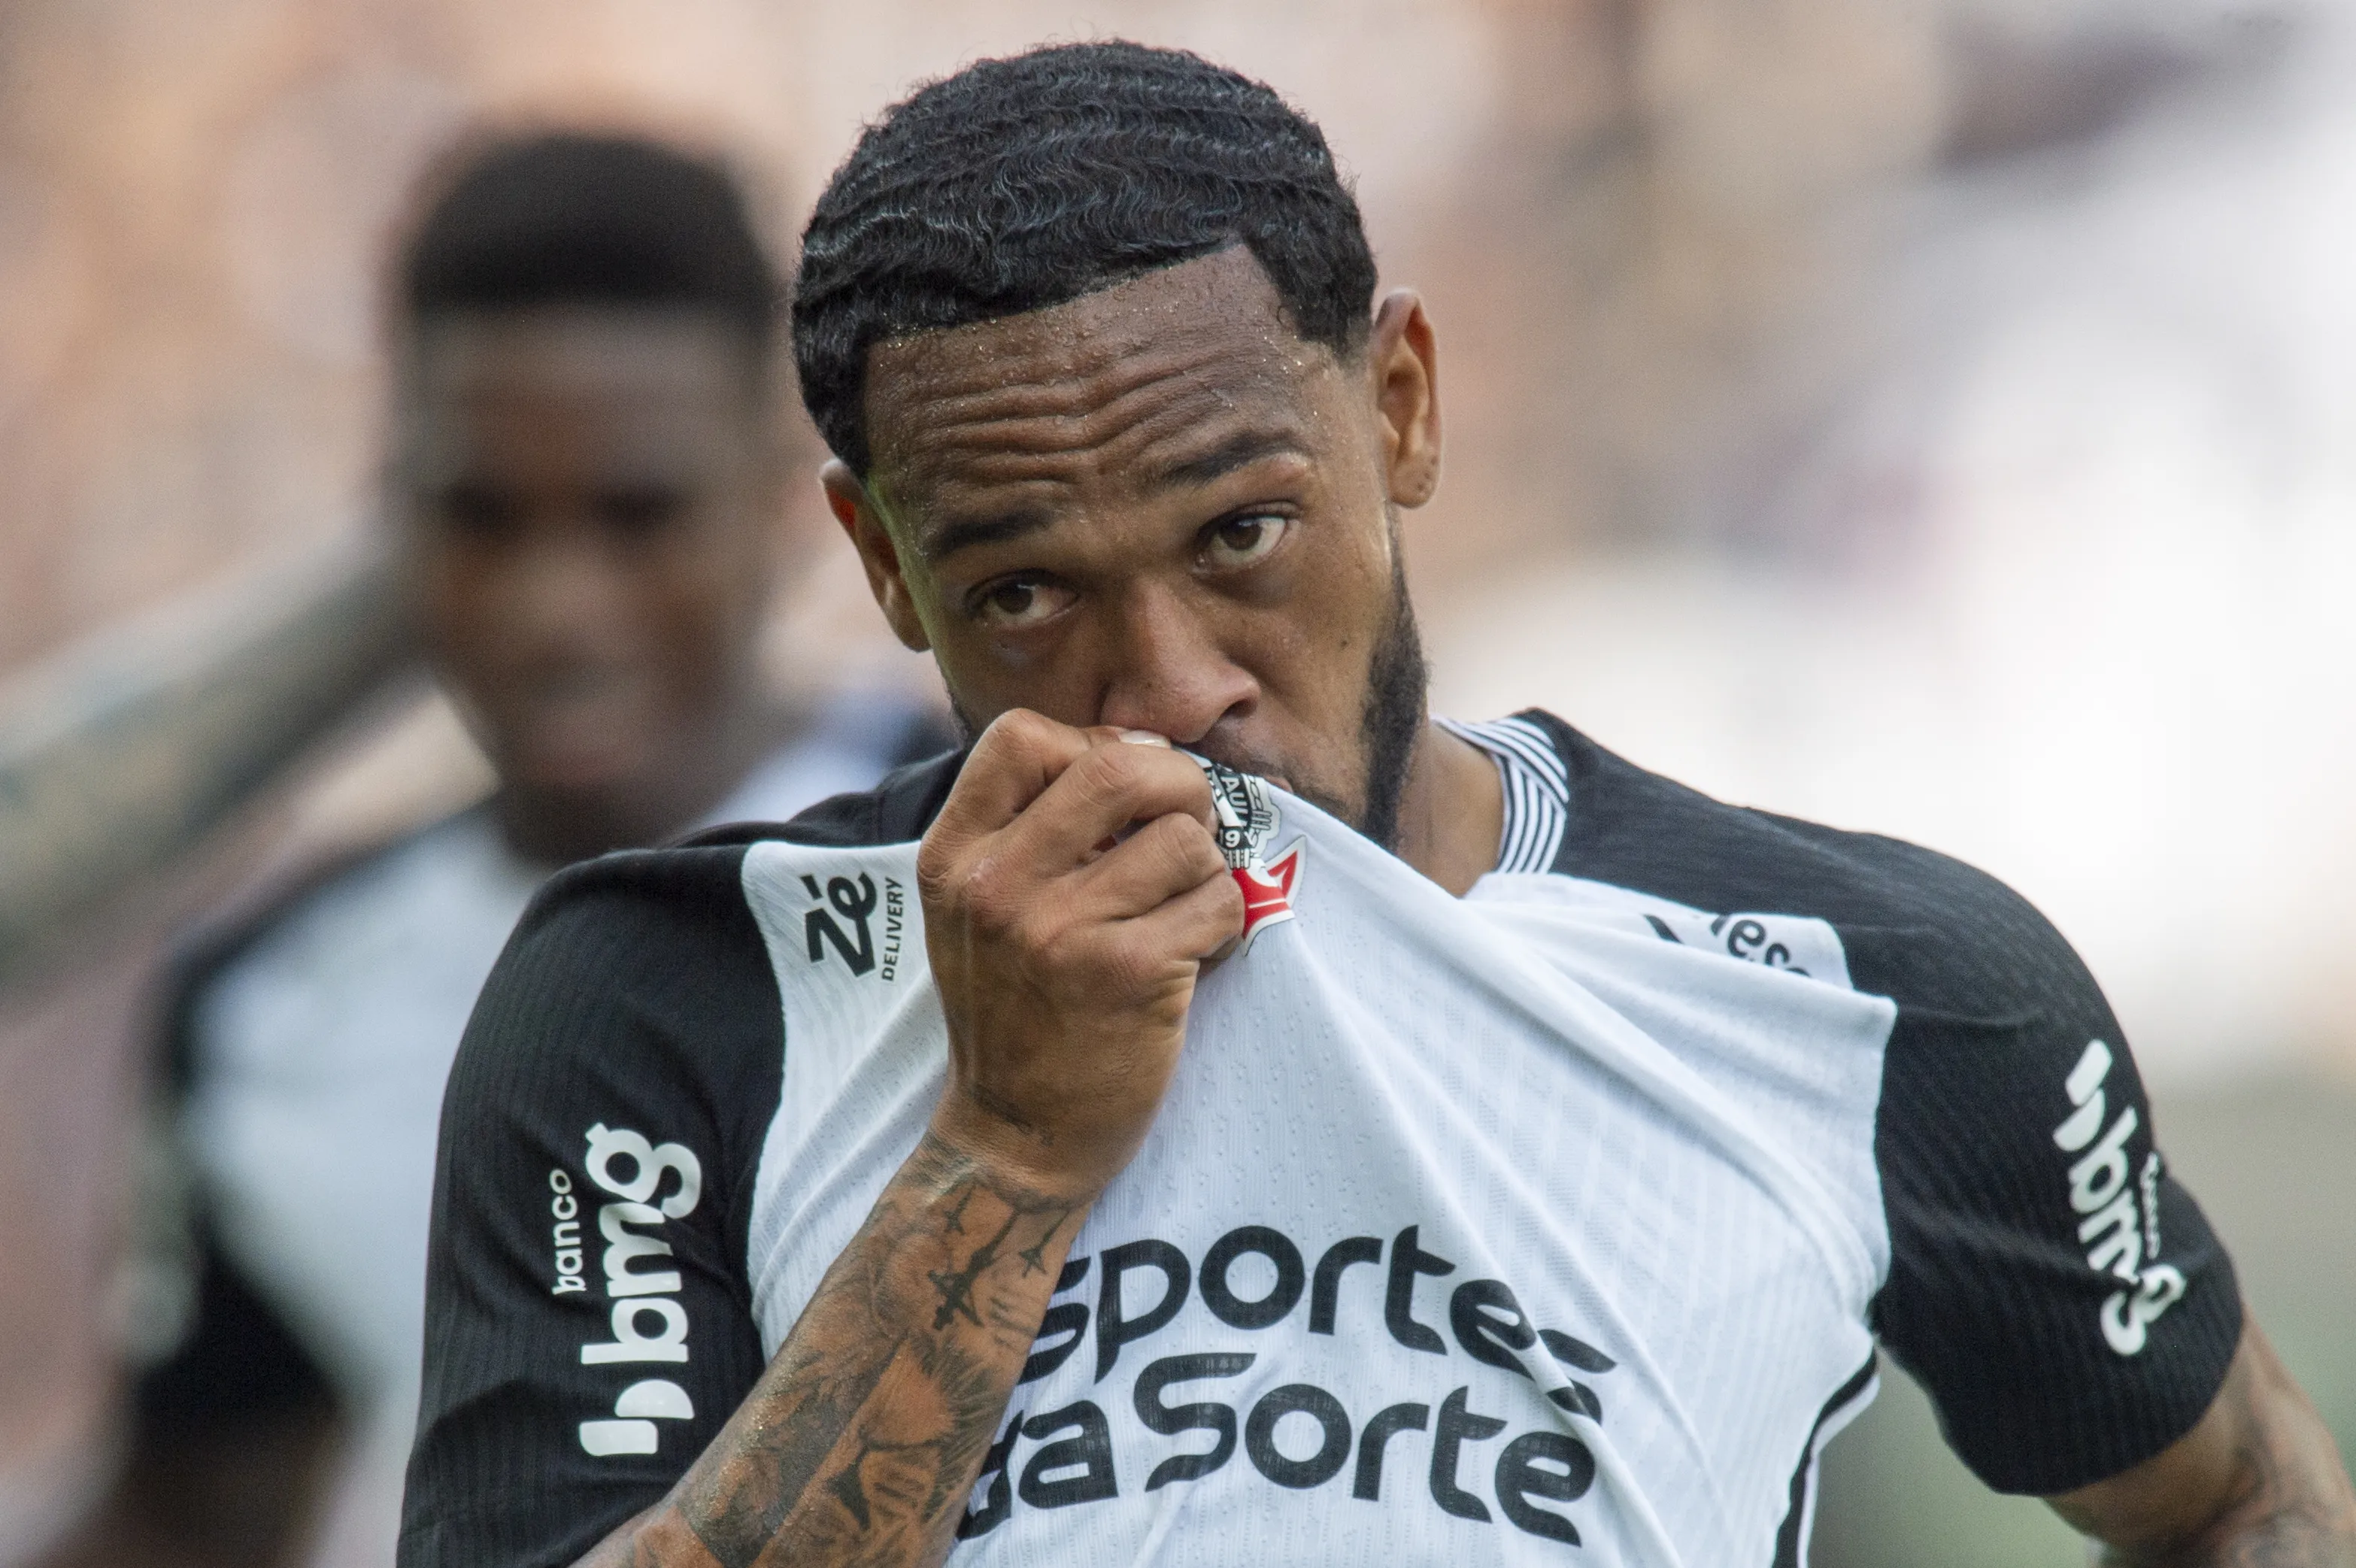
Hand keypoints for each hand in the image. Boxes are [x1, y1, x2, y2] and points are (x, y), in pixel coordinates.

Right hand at [918, 710, 1244, 1202]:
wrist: (1017, 1136)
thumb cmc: (1017, 1009)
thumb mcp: (979, 907)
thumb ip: (1033, 827)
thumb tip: (1144, 748)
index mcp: (953, 857)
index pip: (1022, 735)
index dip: (1091, 744)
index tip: (1120, 795)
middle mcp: (997, 885)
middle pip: (1119, 763)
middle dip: (1178, 786)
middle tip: (1184, 831)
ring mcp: (1060, 930)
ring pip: (1184, 836)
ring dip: (1204, 872)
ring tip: (1177, 914)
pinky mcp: (1128, 974)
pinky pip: (1220, 901)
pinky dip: (1223, 927)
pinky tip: (1191, 959)